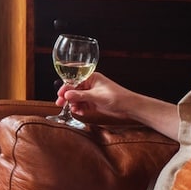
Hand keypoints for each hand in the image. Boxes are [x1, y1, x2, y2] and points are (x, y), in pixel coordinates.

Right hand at [56, 71, 180, 139]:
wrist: (130, 108)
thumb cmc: (117, 97)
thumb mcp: (96, 96)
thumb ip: (80, 95)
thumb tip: (66, 95)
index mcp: (91, 78)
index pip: (73, 81)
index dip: (65, 88)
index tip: (60, 95)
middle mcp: (90, 85)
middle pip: (73, 90)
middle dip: (67, 97)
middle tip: (60, 104)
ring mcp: (91, 94)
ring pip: (76, 98)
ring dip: (73, 104)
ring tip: (74, 110)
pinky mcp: (93, 103)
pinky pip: (82, 105)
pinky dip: (79, 108)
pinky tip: (80, 112)